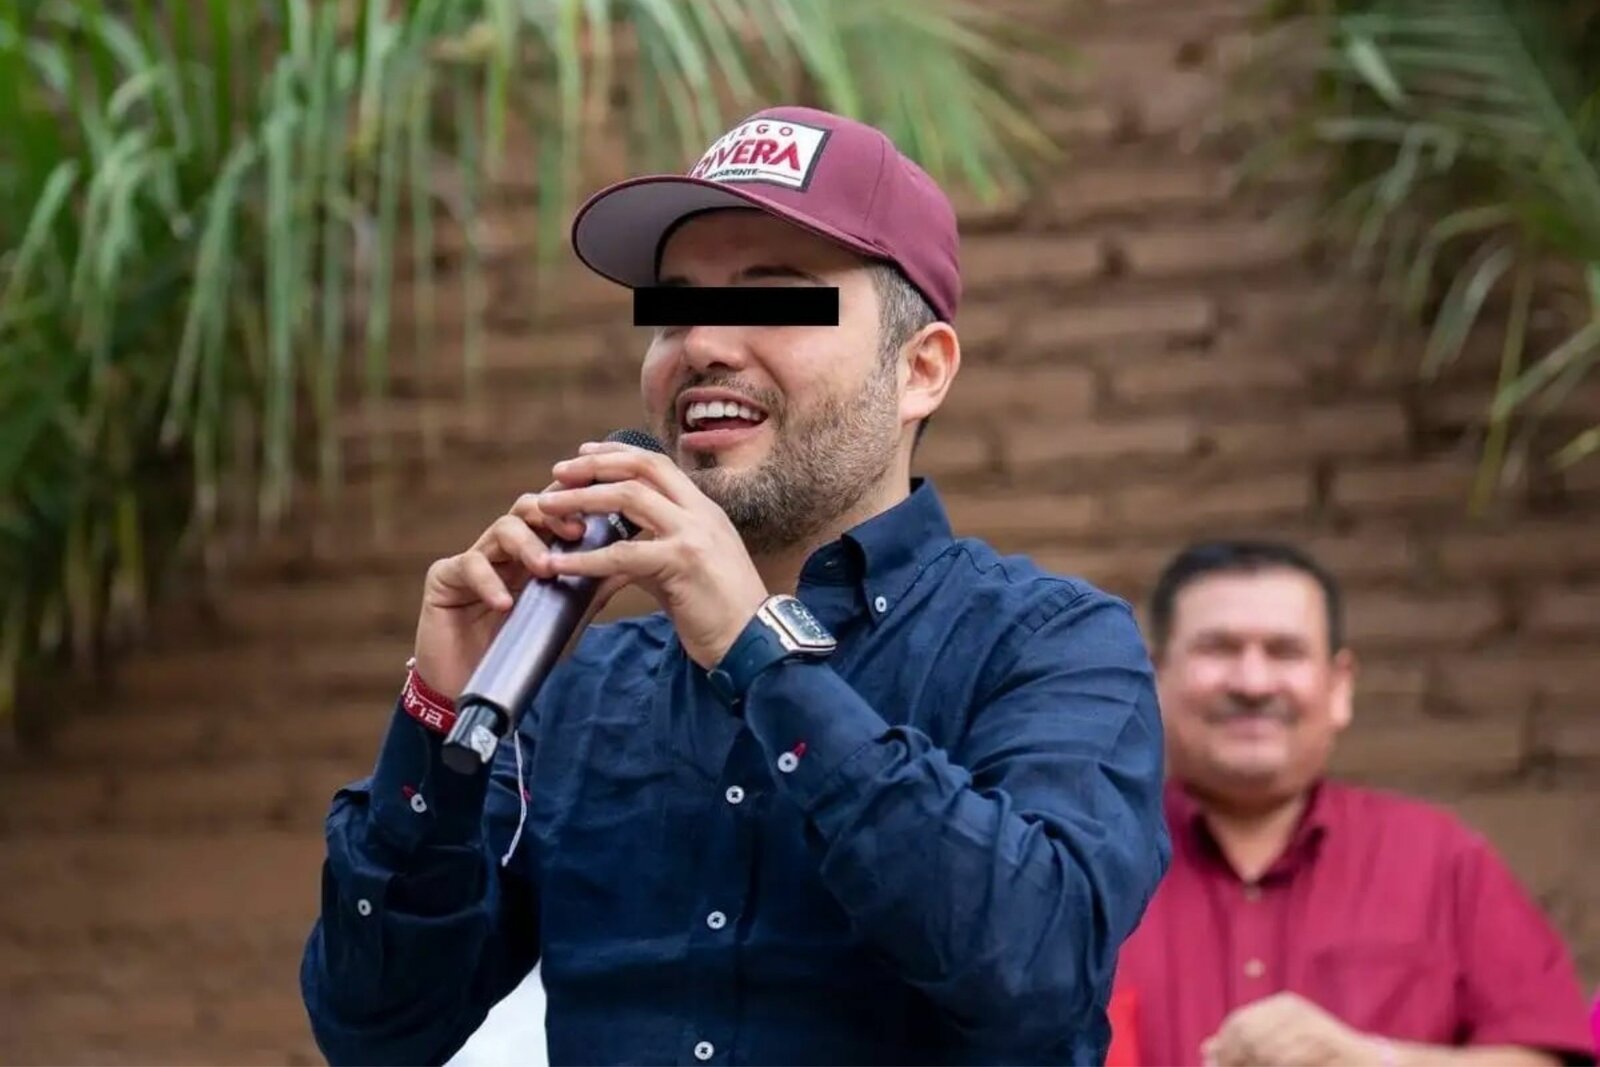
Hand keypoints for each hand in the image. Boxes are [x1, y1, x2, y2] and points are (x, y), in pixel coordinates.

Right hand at [412, 481, 627, 698]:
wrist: (471, 690)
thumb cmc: (519, 652)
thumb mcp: (562, 621)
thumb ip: (589, 593)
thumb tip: (630, 567)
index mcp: (532, 553)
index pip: (554, 514)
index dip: (575, 504)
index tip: (603, 507)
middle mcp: (504, 550)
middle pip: (527, 508)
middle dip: (554, 513)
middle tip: (577, 532)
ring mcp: (474, 559)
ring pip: (502, 529)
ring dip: (528, 545)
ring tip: (546, 569)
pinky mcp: (444, 578)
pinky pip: (469, 566)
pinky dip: (489, 582)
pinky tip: (505, 603)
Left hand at [529, 440, 769, 668]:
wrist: (755, 642)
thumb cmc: (723, 612)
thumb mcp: (688, 570)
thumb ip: (655, 551)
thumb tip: (616, 551)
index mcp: (704, 511)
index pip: (657, 465)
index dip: (619, 454)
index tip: (585, 453)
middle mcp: (700, 514)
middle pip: (641, 469)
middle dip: (595, 466)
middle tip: (558, 471)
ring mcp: (693, 535)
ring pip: (629, 498)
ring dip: (581, 499)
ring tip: (546, 507)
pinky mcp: (682, 564)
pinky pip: (623, 554)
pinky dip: (585, 558)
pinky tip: (559, 564)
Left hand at [1204, 992, 1385, 1066]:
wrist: (1369, 1061)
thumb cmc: (1317, 1056)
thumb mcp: (1278, 1045)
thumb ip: (1244, 1045)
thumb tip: (1206, 1049)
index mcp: (1281, 1005)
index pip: (1239, 1022)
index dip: (1225, 1047)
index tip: (1212, 1064)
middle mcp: (1294, 1009)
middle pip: (1248, 1034)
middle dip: (1233, 1059)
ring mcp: (1309, 1023)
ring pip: (1264, 1051)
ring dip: (1252, 1065)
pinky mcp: (1322, 1040)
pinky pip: (1283, 1059)